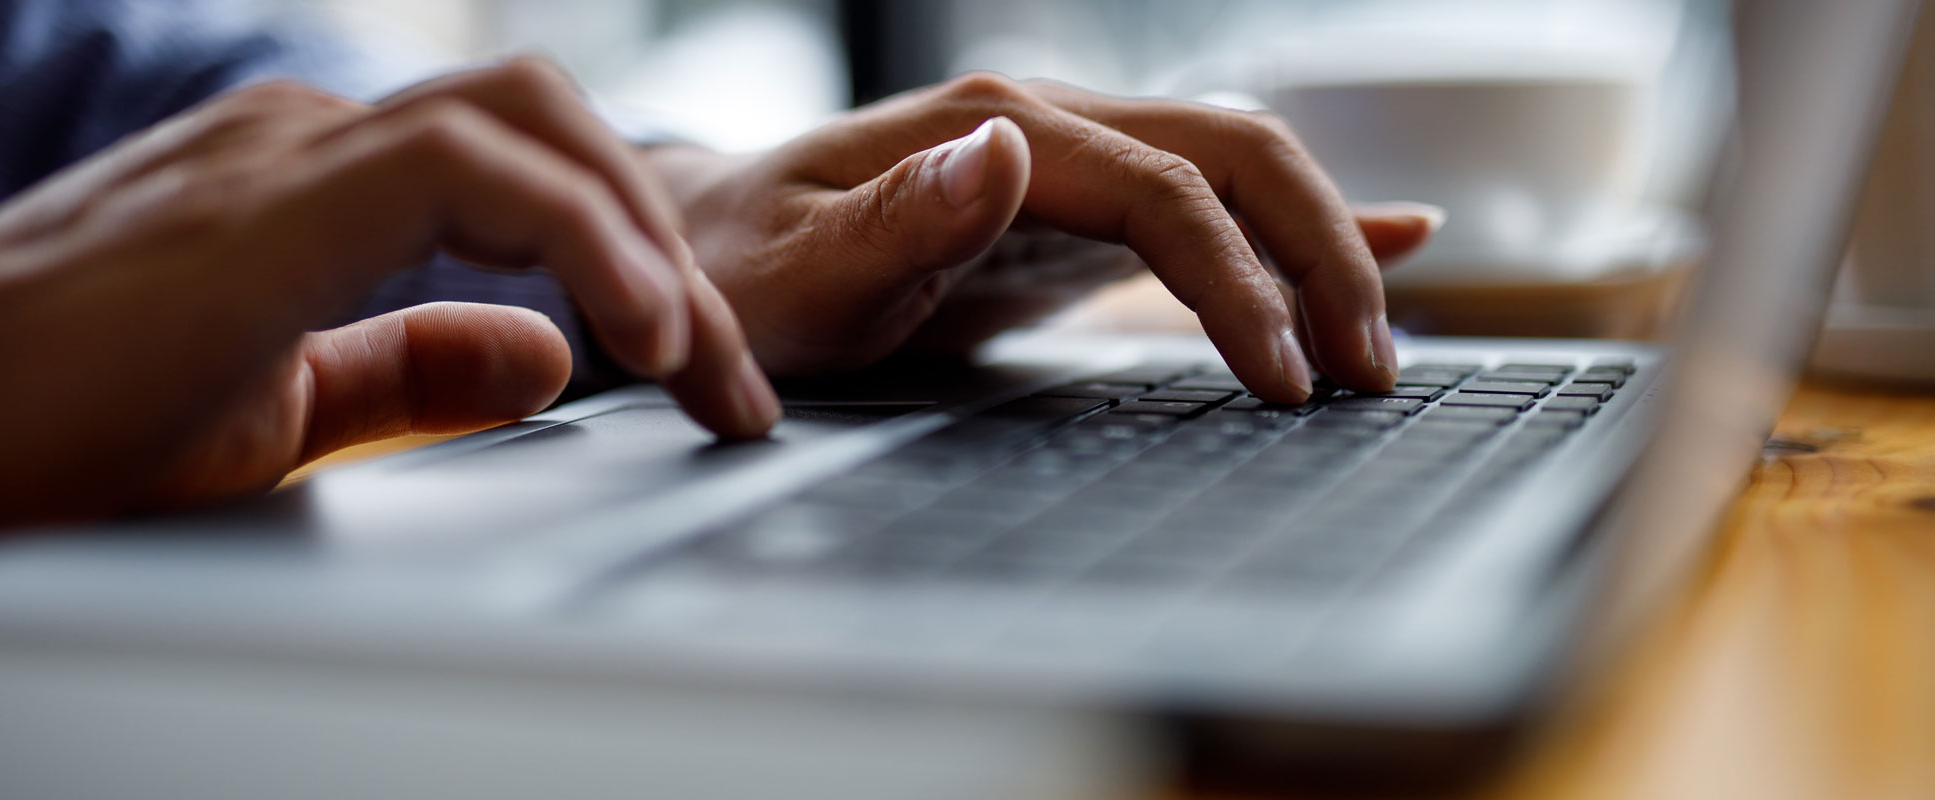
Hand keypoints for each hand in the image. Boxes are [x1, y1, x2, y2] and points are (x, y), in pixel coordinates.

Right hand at [0, 59, 778, 535]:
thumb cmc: (55, 424)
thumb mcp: (278, 408)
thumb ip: (409, 369)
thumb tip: (547, 355)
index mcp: (322, 181)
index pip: (533, 168)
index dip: (642, 260)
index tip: (709, 377)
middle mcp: (313, 140)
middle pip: (554, 124)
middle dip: (672, 244)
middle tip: (736, 383)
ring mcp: (286, 152)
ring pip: (530, 118)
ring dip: (647, 238)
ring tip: (702, 359)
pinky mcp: (265, 199)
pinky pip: (469, 168)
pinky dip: (581, 237)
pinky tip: (633, 333)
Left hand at [648, 74, 1440, 399]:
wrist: (710, 245)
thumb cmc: (739, 271)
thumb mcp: (792, 270)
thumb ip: (896, 219)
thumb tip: (1012, 151)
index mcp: (991, 128)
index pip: (1162, 191)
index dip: (1236, 282)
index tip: (1278, 379)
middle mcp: (1047, 122)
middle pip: (1234, 155)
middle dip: (1319, 258)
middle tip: (1365, 374)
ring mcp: (1071, 156)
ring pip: (1240, 169)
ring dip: (1322, 249)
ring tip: (1373, 349)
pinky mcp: (1081, 205)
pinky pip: (1210, 197)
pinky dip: (1298, 224)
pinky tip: (1393, 236)